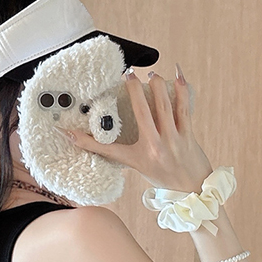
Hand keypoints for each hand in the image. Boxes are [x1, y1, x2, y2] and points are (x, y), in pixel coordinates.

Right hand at [57, 68, 213, 193]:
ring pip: (164, 106)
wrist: (192, 188)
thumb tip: (95, 142)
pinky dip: (182, 91)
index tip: (69, 129)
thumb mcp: (136, 165)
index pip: (108, 148)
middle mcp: (155, 146)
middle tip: (128, 74)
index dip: (88, 141)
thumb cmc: (163, 176)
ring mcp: (173, 139)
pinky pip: (184, 108)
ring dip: (157, 85)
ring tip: (151, 74)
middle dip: (134, 89)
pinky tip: (178, 76)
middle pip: (142, 112)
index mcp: (139, 157)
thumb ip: (116, 152)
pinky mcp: (188, 133)